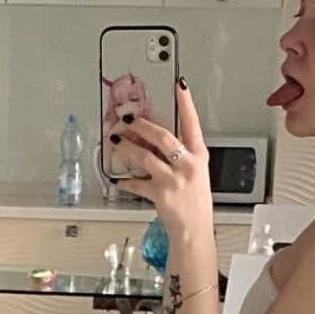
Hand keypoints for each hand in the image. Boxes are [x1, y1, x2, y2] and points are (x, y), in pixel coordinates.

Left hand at [110, 83, 212, 237]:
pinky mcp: (159, 194)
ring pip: (144, 156)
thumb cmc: (196, 201)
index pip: (193, 123)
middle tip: (126, 119)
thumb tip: (156, 140)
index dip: (186, 103)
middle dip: (141, 125)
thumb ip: (181, 155)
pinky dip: (124, 181)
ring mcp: (173, 179)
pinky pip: (136, 183)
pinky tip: (117, 179)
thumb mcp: (196, 172)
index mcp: (198, 156)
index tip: (180, 85)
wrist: (195, 229)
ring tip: (115, 140)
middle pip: (162, 137)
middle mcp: (187, 165)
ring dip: (126, 147)